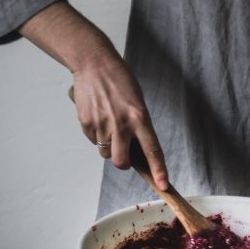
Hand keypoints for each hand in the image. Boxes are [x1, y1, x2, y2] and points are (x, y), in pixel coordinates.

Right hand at [71, 47, 168, 189]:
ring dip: (108, 145)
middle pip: (121, 162)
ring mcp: (102, 124)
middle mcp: (121, 124)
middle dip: (122, 163)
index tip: (163, 185)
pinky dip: (96, 134)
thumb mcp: (137, 101)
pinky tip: (98, 116)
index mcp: (140, 117)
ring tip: (108, 123)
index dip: (159, 170)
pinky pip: (92, 140)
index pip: (152, 149)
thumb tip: (136, 150)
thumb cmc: (120, 80)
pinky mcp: (86, 123)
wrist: (95, 63)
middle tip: (123, 154)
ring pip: (105, 152)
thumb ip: (138, 125)